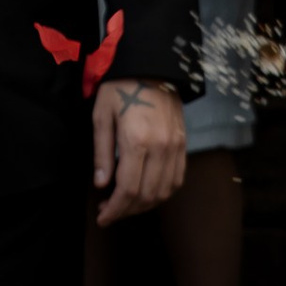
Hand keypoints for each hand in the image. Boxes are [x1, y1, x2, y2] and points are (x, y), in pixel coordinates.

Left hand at [90, 75, 185, 222]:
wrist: (152, 67)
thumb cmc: (120, 88)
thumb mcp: (101, 116)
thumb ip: (102, 152)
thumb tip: (102, 185)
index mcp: (137, 141)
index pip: (128, 189)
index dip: (115, 209)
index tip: (102, 218)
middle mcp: (161, 148)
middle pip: (147, 196)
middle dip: (127, 211)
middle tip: (109, 212)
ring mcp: (176, 147)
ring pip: (164, 192)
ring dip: (144, 206)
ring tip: (125, 205)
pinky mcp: (183, 145)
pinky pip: (177, 179)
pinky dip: (162, 193)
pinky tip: (147, 194)